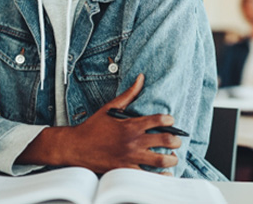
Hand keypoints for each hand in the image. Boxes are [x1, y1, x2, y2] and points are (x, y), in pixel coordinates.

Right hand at [17, 74, 181, 172]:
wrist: (75, 147)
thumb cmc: (93, 127)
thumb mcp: (111, 107)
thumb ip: (129, 94)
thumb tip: (140, 77)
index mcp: (131, 125)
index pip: (159, 120)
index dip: (170, 121)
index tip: (172, 122)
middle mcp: (133, 141)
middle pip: (165, 140)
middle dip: (176, 141)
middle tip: (177, 141)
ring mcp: (130, 157)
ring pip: (160, 160)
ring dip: (171, 158)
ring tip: (173, 157)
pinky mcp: (125, 171)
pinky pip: (147, 176)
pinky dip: (159, 175)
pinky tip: (164, 172)